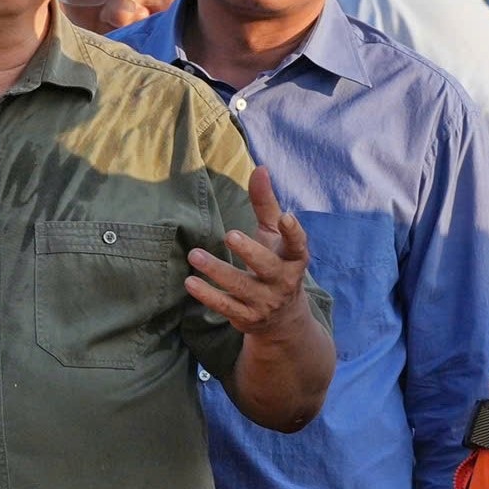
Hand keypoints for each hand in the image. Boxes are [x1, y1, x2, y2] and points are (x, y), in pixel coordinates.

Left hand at [187, 167, 312, 338]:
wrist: (283, 320)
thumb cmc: (275, 264)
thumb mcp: (273, 236)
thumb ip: (266, 204)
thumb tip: (260, 168)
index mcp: (293, 259)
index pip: (298, 245)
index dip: (294, 232)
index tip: (286, 217)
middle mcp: (282, 281)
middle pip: (267, 267)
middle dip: (250, 252)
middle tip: (230, 235)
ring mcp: (264, 301)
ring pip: (241, 286)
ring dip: (217, 271)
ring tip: (194, 255)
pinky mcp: (246, 317)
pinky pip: (225, 306)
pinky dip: (207, 295)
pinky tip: (190, 282)